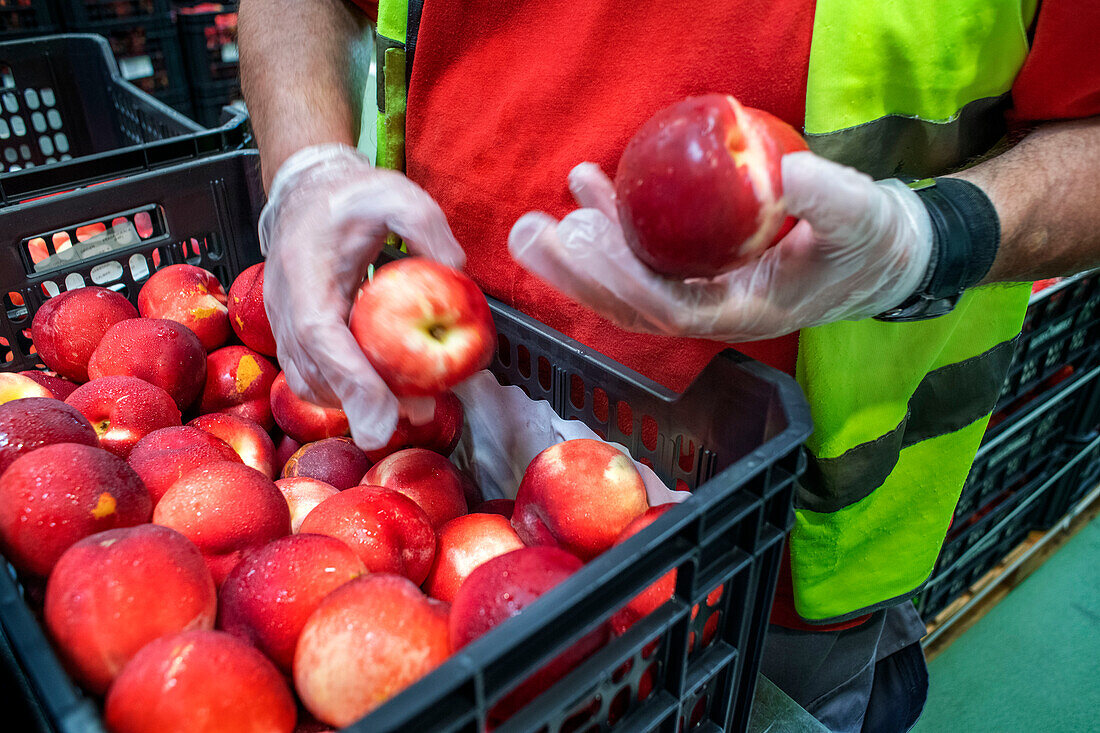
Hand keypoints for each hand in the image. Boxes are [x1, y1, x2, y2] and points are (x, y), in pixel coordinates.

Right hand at [259, 143, 463, 447]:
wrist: (305, 192)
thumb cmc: (350, 197)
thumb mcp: (397, 194)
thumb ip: (426, 227)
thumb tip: (456, 271)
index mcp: (306, 272)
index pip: (321, 337)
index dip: (352, 381)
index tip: (385, 417)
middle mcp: (285, 305)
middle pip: (316, 375)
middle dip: (366, 406)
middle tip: (421, 413)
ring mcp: (282, 324)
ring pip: (312, 384)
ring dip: (358, 404)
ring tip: (413, 406)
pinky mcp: (293, 335)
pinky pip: (314, 377)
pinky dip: (347, 393)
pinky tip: (388, 392)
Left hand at [508, 152, 932, 341]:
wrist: (880, 256)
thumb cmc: (871, 242)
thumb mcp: (861, 216)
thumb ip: (827, 197)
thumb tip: (782, 174)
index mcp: (745, 313)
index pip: (671, 308)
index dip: (623, 281)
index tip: (584, 242)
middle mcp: (712, 313)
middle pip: (630, 305)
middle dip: (577, 274)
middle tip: (530, 234)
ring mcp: (700, 296)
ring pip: (627, 286)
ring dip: (580, 256)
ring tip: (536, 222)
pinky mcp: (696, 273)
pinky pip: (643, 258)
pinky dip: (612, 227)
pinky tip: (586, 190)